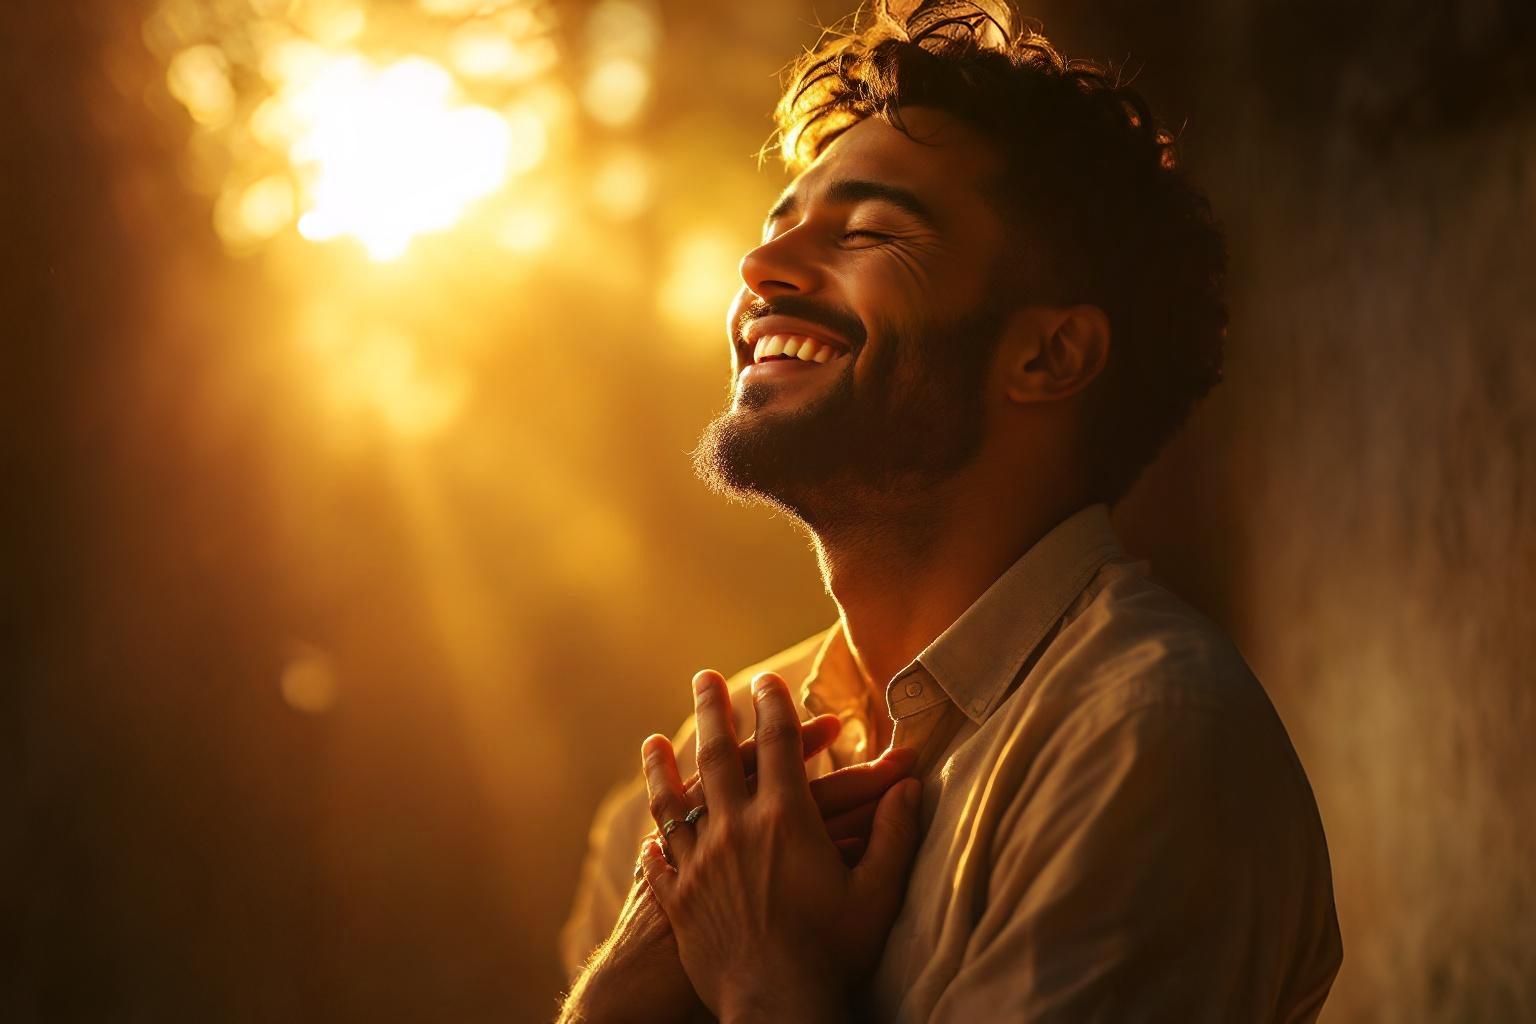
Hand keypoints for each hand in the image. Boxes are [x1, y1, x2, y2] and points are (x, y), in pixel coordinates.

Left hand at [560, 702, 912, 1022]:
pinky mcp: (679, 902)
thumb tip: (911, 786)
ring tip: (651, 741)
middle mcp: (735, 831)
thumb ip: (896, 834)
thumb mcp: (878, 893)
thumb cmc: (837, 954)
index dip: (775, 706)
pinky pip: (660, 861)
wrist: (779, 1008)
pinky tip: (649, 834)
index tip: (769, 680)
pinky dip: (655, 842)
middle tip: (704, 676)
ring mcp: (699, 865)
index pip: (777, 744)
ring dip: (663, 767)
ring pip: (674, 802)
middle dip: (712, 711)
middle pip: (717, 756)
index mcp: (786, 820)